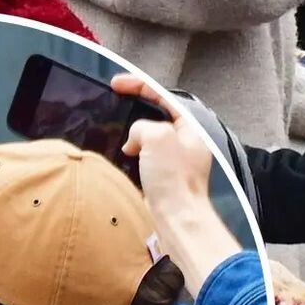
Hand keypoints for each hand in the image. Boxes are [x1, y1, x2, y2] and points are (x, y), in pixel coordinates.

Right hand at [111, 73, 238, 297]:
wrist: (177, 220)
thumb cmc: (173, 179)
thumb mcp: (157, 137)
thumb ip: (143, 126)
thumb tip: (135, 139)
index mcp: (190, 128)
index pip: (163, 96)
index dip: (138, 85)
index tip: (116, 83)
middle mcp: (184, 142)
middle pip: (156, 115)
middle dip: (135, 109)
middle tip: (114, 103)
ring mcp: (174, 161)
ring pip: (148, 137)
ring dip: (131, 134)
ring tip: (115, 134)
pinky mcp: (163, 178)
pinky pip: (144, 157)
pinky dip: (131, 153)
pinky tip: (121, 158)